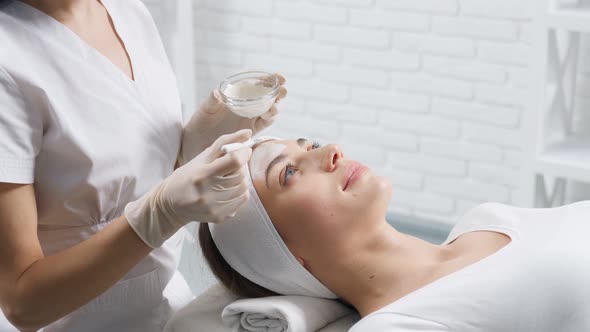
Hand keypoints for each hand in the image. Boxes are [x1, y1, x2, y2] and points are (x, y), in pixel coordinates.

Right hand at [125, 129, 252, 247]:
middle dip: (240, 167)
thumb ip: (225, 143)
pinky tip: (227, 190)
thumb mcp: (202, 157)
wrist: (171, 204)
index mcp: (202, 175)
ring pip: (243, 189)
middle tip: (232, 165)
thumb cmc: (187, 176)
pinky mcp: (219, 217)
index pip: (234, 161)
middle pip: (240, 175)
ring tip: (228, 178)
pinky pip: (241, 201)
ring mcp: (214, 207)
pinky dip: (239, 192)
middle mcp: (208, 194)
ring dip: (240, 180)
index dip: (243, 153)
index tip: (244, 150)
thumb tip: (248, 133)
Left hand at [179, 74, 286, 165]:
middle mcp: (248, 105)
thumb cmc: (200, 122)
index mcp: (239, 94)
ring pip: (270, 110)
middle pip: (269, 96)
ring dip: (276, 107)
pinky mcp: (251, 131)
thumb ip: (212, 101)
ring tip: (275, 106)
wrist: (197, 143)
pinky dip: (270, 119)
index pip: (258, 84)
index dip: (271, 79)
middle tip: (283, 90)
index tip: (279, 76)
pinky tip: (270, 115)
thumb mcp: (205, 109)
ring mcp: (251, 118)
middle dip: (279, 92)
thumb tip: (216, 93)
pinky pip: (265, 124)